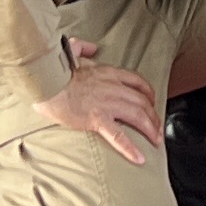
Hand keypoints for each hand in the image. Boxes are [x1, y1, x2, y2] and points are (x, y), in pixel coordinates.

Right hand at [49, 35, 163, 164]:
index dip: (148, 93)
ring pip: (138, 116)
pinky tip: (139, 158)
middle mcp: (113, 87)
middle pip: (142, 101)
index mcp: (108, 72)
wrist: (47, 82)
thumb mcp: (72, 51)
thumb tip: (91, 48)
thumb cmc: (56, 70)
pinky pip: (118, 136)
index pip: (137, 81)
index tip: (152, 101)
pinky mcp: (97, 119)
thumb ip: (84, 48)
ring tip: (156, 140)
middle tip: (158, 126)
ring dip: (150, 129)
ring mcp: (107, 104)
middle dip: (153, 115)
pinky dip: (130, 148)